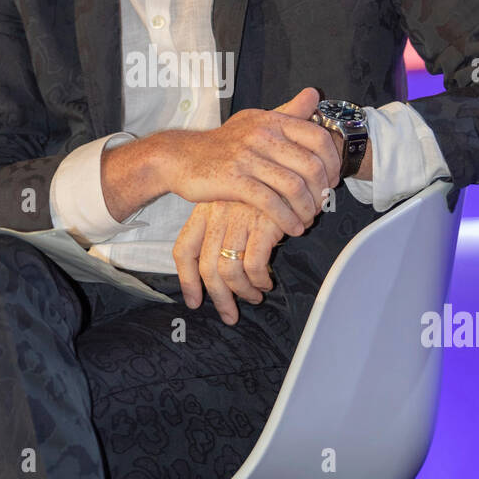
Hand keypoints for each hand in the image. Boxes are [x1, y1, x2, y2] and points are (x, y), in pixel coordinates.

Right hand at [160, 87, 340, 236]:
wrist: (179, 157)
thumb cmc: (221, 145)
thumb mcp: (254, 121)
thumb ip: (287, 111)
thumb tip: (314, 94)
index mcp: (271, 120)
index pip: (317, 137)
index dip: (332, 162)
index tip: (332, 180)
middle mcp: (262, 135)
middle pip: (310, 165)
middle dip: (322, 191)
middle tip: (322, 205)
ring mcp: (247, 157)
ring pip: (293, 187)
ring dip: (307, 209)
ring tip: (307, 220)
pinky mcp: (234, 180)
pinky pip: (270, 203)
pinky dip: (287, 219)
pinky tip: (292, 229)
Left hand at [173, 198, 286, 324]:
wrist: (294, 163)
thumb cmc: (265, 191)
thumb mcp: (234, 205)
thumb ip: (222, 232)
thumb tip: (218, 276)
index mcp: (204, 209)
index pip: (184, 250)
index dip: (187, 280)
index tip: (194, 301)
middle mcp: (217, 213)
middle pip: (207, 267)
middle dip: (219, 298)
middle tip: (230, 315)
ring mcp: (239, 217)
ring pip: (229, 270)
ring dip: (243, 292)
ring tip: (254, 296)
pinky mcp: (263, 222)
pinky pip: (254, 265)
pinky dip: (259, 281)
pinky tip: (267, 282)